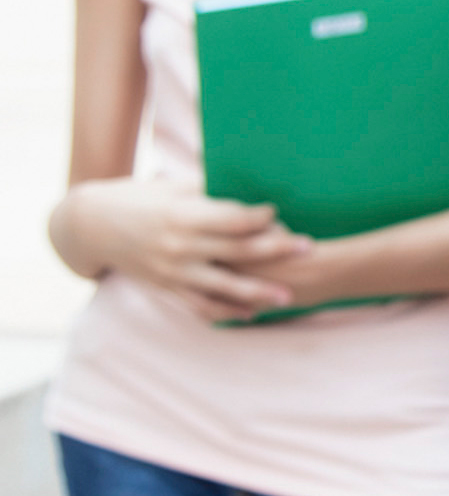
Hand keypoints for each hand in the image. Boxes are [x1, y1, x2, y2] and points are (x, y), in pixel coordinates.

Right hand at [63, 179, 308, 320]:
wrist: (93, 226)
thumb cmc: (142, 198)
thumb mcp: (174, 188)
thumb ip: (210, 189)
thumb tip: (252, 181)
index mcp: (184, 216)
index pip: (232, 219)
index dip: (261, 217)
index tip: (280, 213)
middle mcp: (180, 246)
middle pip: (237, 251)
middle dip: (276, 250)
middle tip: (308, 248)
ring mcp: (174, 271)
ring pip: (223, 286)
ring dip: (258, 293)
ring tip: (289, 297)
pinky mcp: (168, 288)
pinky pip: (201, 305)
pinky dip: (227, 312)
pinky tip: (252, 314)